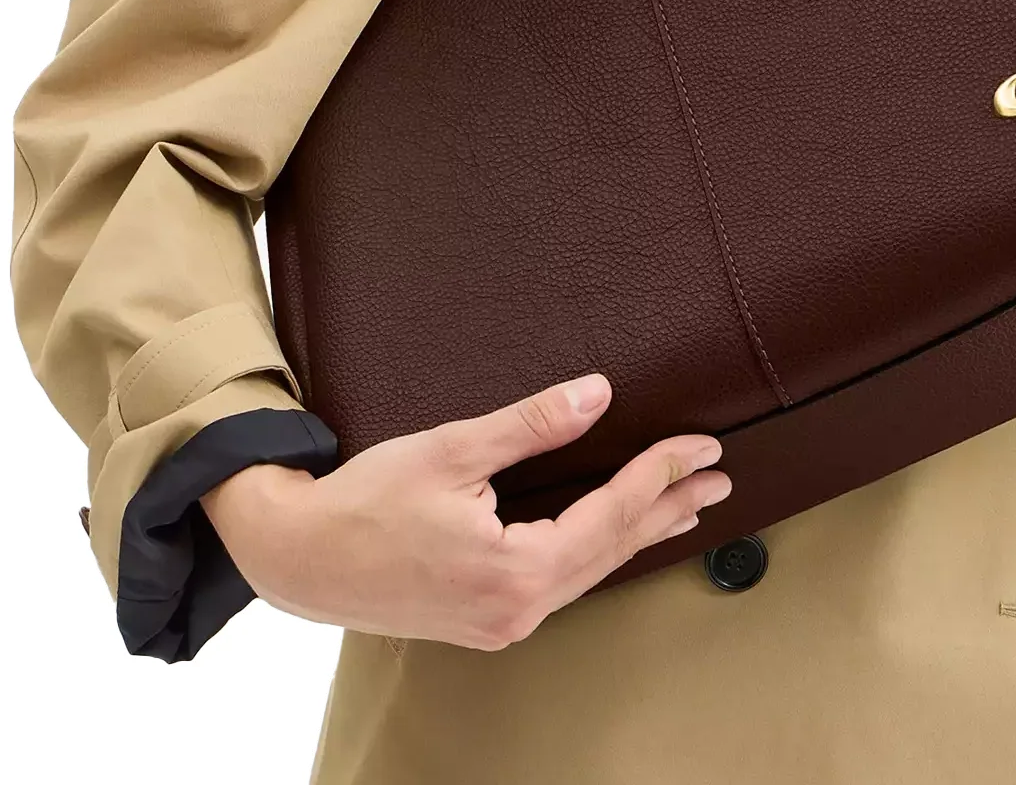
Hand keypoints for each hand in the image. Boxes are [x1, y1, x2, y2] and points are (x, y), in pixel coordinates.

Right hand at [198, 372, 728, 649]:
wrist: (298, 558)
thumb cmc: (363, 503)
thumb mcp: (451, 449)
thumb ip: (530, 425)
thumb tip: (596, 395)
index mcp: (515, 571)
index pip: (610, 516)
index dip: (659, 475)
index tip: (699, 446)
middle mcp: (517, 609)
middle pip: (612, 551)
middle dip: (667, 508)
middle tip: (717, 477)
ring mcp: (501, 622)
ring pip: (590, 571)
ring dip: (637, 532)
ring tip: (684, 505)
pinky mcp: (485, 620)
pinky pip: (562, 583)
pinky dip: (597, 552)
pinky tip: (613, 535)